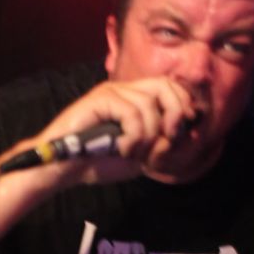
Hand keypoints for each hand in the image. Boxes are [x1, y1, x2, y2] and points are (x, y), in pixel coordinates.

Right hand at [35, 76, 199, 185]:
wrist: (65, 169)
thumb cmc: (98, 162)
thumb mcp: (140, 155)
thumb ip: (162, 143)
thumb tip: (188, 133)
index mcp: (134, 99)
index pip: (170, 87)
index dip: (182, 106)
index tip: (180, 133)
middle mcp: (124, 90)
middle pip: (164, 85)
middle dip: (174, 114)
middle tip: (166, 139)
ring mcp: (111, 92)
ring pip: (149, 105)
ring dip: (148, 136)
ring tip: (132, 152)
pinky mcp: (99, 99)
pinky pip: (132, 113)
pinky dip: (133, 137)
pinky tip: (121, 149)